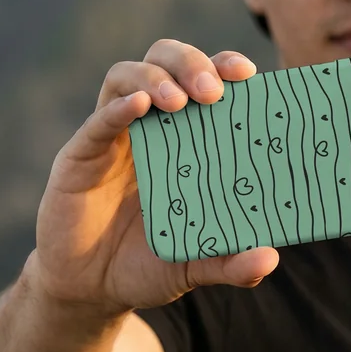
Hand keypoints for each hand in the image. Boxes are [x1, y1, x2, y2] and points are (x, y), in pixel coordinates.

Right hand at [31, 39, 278, 315]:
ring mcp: (114, 136)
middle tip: (213, 90)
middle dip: (190, 62)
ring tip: (179, 101)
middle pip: (166, 61)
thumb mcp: (195, 265)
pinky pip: (98, 121)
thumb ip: (229, 262)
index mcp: (186, 137)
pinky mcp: (81, 155)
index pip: (205, 81)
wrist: (91, 290)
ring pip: (127, 76)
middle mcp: (151, 126)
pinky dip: (118, 108)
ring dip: (155, 77)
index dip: (223, 66)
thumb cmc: (148, 265)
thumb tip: (269, 260)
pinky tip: (140, 107)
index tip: (247, 73)